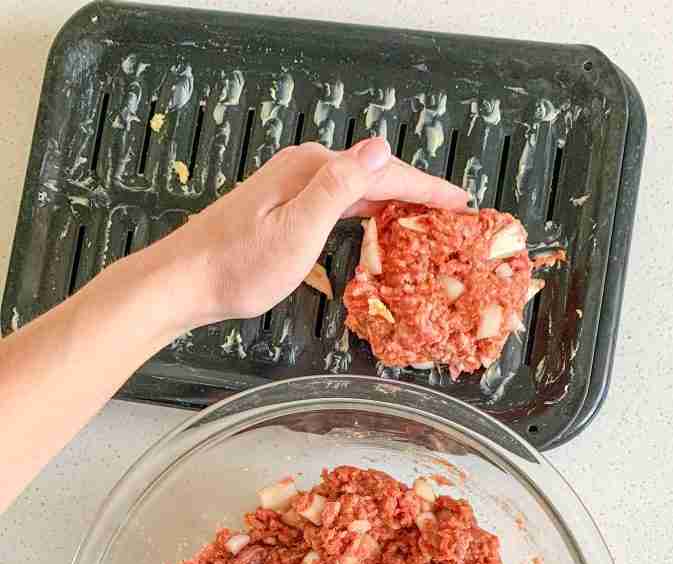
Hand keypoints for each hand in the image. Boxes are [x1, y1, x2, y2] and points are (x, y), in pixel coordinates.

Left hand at [164, 137, 467, 325]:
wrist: (186, 282)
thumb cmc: (239, 266)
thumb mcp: (298, 230)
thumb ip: (338, 187)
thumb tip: (377, 147)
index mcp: (313, 170)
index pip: (385, 171)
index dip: (427, 187)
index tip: (460, 202)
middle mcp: (304, 170)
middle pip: (374, 175)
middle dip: (417, 192)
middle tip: (452, 213)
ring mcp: (292, 188)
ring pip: (357, 189)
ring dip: (393, 203)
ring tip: (425, 221)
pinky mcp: (283, 208)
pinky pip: (339, 204)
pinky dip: (366, 214)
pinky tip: (374, 228)